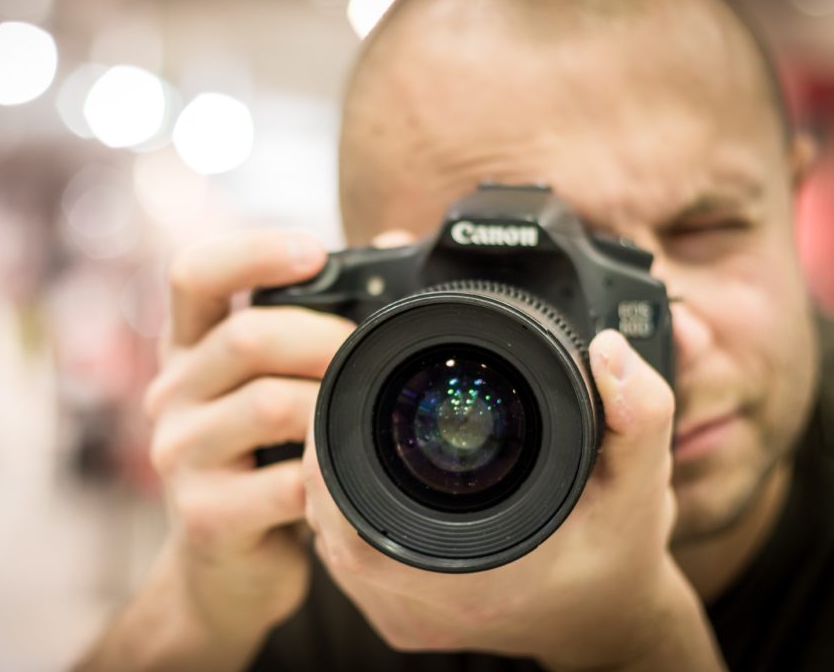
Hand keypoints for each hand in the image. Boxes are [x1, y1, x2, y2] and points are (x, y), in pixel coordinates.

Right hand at [139, 230, 353, 666]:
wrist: (228, 568)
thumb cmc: (263, 460)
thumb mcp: (274, 382)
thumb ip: (315, 317)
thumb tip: (389, 240)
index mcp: (188, 349)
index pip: (193, 275)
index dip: (250, 252)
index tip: (312, 251)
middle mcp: (170, 393)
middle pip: (245, 337)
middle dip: (324, 339)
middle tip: (370, 357)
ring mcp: (179, 456)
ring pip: (268, 404)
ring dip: (332, 408)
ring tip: (362, 419)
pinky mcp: (203, 514)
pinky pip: (283, 483)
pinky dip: (327, 478)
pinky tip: (341, 481)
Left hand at [303, 330, 724, 669]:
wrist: (607, 618)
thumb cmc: (616, 553)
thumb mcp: (641, 483)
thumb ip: (638, 414)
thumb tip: (606, 349)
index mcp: (477, 578)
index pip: (356, 532)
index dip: (329, 463)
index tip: (342, 403)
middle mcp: (429, 609)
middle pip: (332, 529)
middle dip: (329, 455)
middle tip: (349, 398)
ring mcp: (408, 620)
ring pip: (333, 544)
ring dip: (335, 482)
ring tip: (360, 427)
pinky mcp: (400, 619)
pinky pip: (348, 559)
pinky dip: (349, 510)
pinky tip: (373, 471)